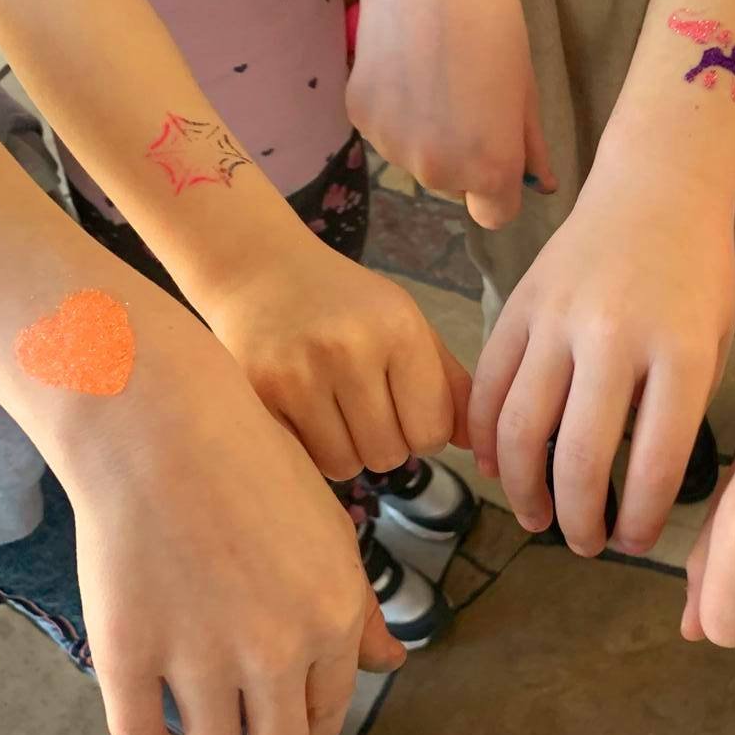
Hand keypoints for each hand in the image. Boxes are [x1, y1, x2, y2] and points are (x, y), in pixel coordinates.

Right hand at [50, 295, 405, 734]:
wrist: (162, 427)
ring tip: (196, 698)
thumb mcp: (328, 528)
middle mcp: (275, 651)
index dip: (307, 728)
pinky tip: (148, 712)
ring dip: (207, 732)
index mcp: (331, 618)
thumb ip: (356, 608)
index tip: (291, 727)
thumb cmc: (248, 461)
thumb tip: (389, 662)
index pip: (326, 713)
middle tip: (246, 725)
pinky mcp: (130, 657)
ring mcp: (201, 660)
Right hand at [201, 230, 470, 480]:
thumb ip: (447, 383)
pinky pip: (302, 459)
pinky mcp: (257, 394)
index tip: (405, 408)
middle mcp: (349, 350)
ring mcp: (297, 374)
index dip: (423, 431)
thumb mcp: (405, 323)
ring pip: (345, 465)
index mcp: (398, 330)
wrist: (260, 268)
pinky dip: (309, 447)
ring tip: (333, 407)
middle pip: (389, 456)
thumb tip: (477, 446)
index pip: (431, 433)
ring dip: (346, 449)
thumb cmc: (345, 302)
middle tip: (365, 406)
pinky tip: (302, 408)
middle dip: (385, 442)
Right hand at [347, 0, 553, 228]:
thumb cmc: (493, 24)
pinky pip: (387, 131)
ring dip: (426, 133)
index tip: (499, 153)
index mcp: (488, 169)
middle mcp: (437, 172)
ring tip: (434, 72)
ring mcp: (392, 147)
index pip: (494, 216)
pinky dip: (396, 110)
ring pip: (417, 158)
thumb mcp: (524, 89)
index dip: (499, 188)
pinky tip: (404, 63)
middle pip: (453, 186)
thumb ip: (528, 144)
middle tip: (468, 96)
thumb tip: (542, 183)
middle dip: (462, 157)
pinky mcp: (359, 118)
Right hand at [469, 161, 734, 555]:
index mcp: (677, 351)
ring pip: (519, 426)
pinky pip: (488, 382)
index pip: (653, 460)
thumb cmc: (695, 274)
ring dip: (523, 488)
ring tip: (537, 520)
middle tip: (585, 545)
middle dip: (578, 518)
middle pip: (577, 454)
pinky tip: (494, 468)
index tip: (635, 543)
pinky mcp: (518, 304)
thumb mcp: (712, 344)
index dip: (639, 517)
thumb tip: (635, 489)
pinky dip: (483, 435)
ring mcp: (556, 318)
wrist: (654, 189)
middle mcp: (611, 336)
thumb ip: (678, 412)